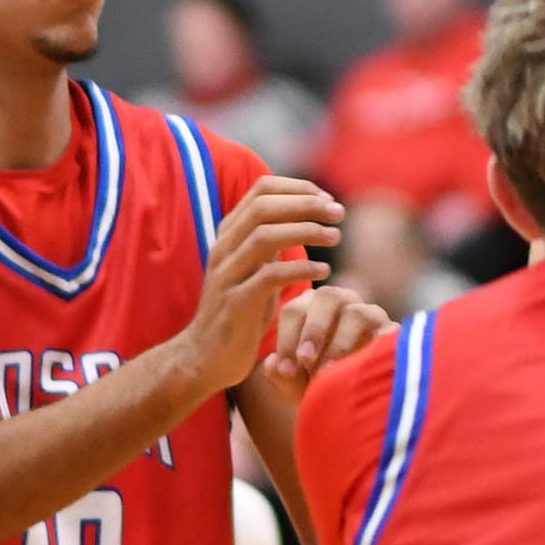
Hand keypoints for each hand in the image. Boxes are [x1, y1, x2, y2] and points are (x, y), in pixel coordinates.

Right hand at [172, 178, 339, 393]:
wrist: (206, 357)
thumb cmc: (240, 310)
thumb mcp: (255, 267)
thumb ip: (272, 240)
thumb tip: (305, 214)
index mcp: (230, 234)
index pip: (261, 189)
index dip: (299, 188)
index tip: (328, 199)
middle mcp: (224, 248)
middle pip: (264, 207)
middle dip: (306, 205)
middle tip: (339, 213)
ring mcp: (227, 275)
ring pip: (264, 236)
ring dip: (306, 231)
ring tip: (335, 236)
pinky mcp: (235, 303)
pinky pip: (269, 276)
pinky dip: (300, 268)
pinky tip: (324, 270)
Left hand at [261, 284, 397, 403]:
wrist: (353, 404)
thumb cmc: (317, 387)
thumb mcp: (294, 386)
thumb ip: (280, 376)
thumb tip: (274, 363)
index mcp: (310, 308)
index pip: (294, 310)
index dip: (286, 338)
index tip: (285, 369)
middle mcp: (341, 303)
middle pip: (327, 296)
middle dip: (313, 329)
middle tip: (305, 360)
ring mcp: (370, 313)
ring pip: (356, 312)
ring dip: (340, 342)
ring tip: (330, 370)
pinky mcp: (394, 331)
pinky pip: (387, 332)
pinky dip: (373, 349)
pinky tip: (361, 370)